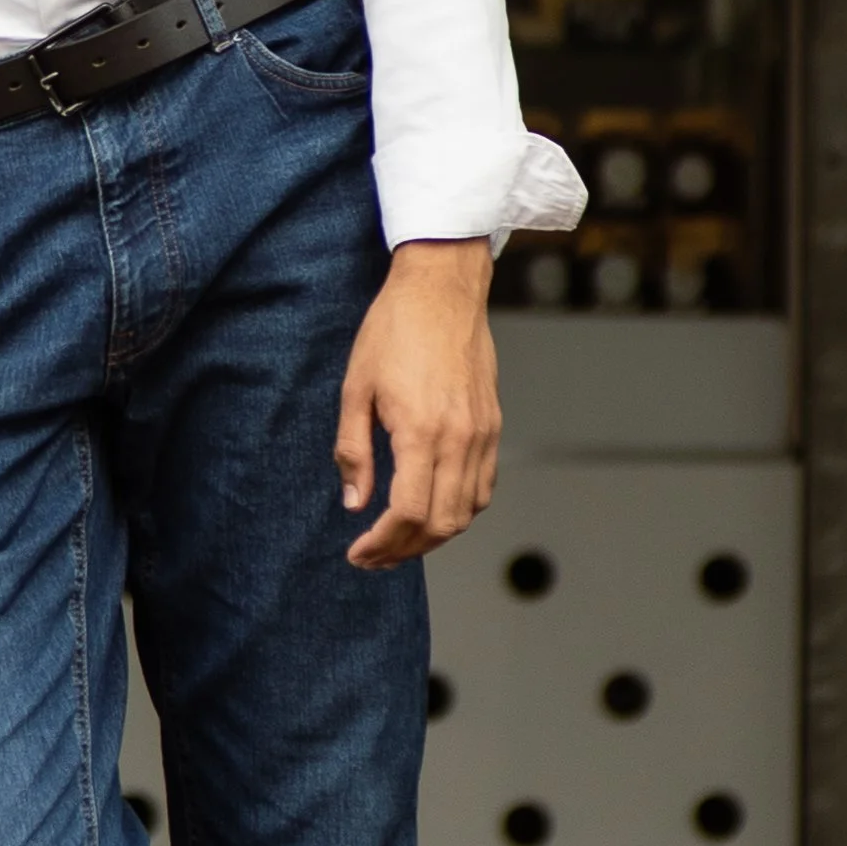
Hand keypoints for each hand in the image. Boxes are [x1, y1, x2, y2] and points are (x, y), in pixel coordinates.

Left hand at [335, 239, 500, 567]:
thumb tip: (355, 501)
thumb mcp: (355, 388)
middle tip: (374, 556)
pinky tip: (433, 508)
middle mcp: (459, 438)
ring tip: (401, 541)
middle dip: (405, 550)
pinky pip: (484, 486)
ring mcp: (482, 433)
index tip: (358, 552)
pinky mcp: (493, 424)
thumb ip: (353, 451)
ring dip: (434, 536)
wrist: (442, 288)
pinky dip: (461, 509)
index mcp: (421, 431)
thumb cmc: (394, 329)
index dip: (382, 543)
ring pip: (468, 511)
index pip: (408, 513)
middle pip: (441, 523)